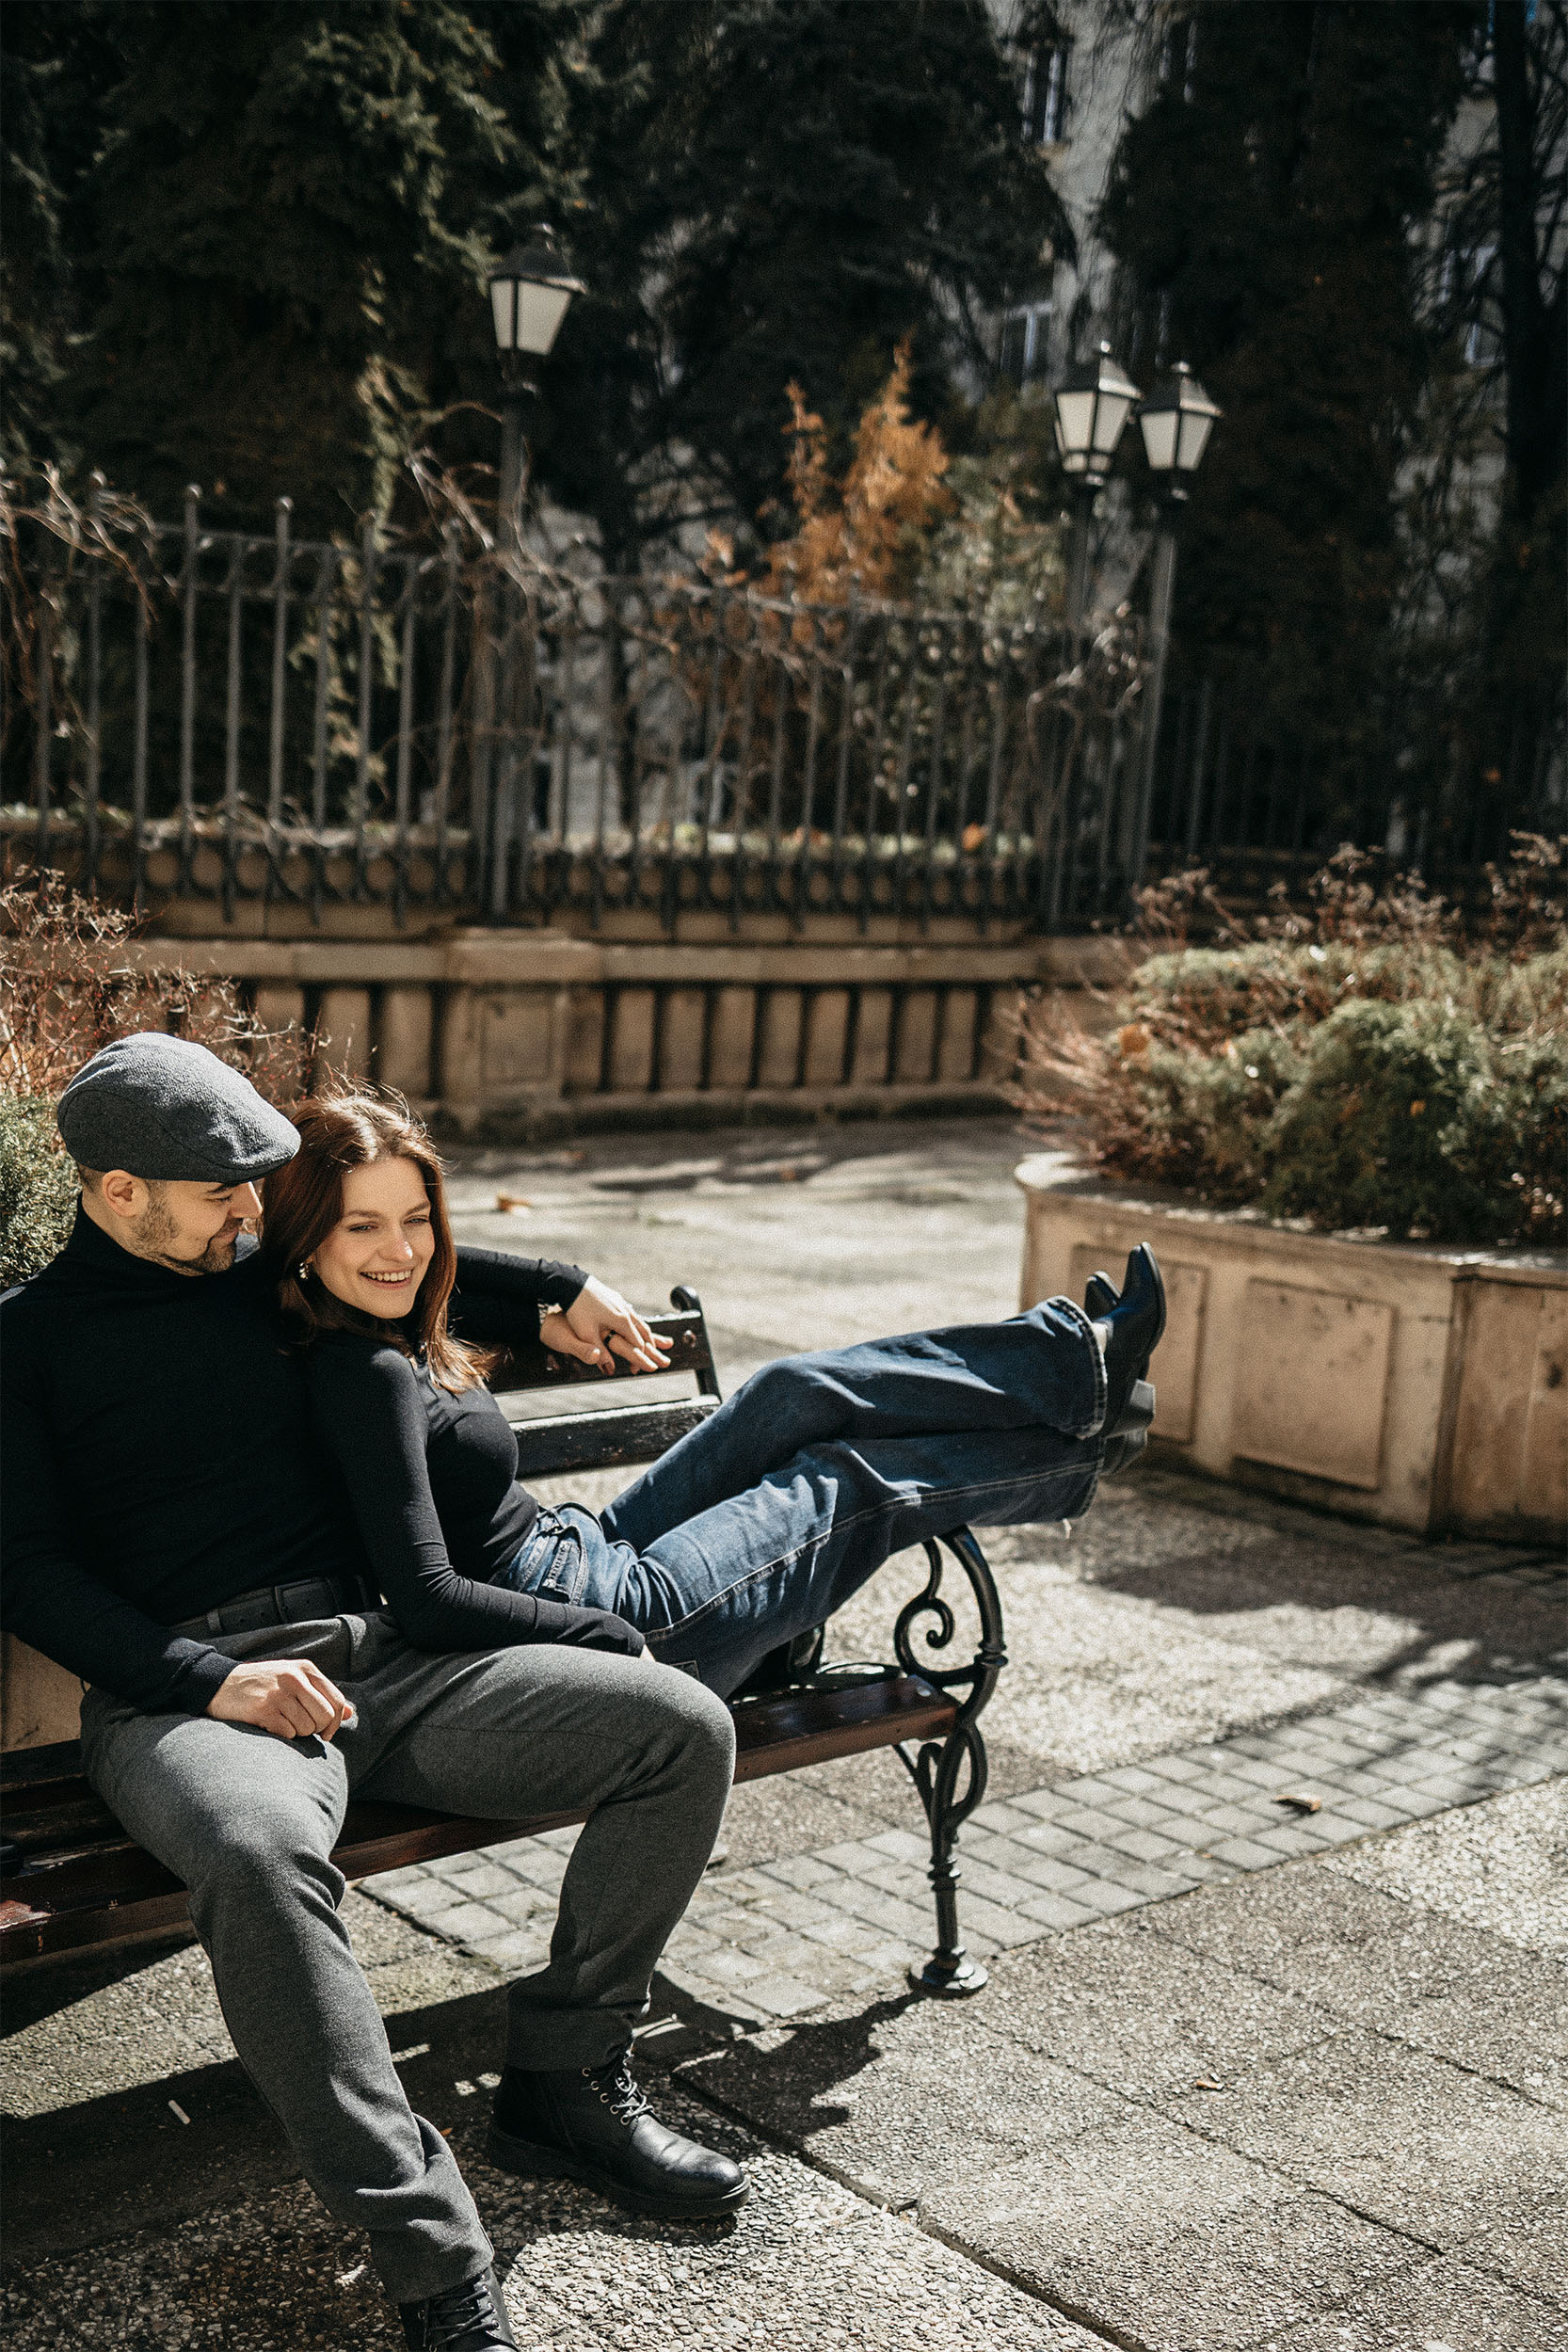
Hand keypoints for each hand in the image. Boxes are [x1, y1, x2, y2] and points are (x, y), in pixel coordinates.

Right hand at [207, 1659, 354, 1741]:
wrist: (220, 1685)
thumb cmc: (262, 1686)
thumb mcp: (294, 1680)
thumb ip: (321, 1695)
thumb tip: (350, 1714)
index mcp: (306, 1669)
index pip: (337, 1700)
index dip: (335, 1722)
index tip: (325, 1733)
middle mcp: (295, 1678)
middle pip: (325, 1716)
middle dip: (316, 1730)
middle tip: (300, 1729)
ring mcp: (279, 1693)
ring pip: (306, 1728)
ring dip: (296, 1733)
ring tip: (281, 1723)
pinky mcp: (264, 1710)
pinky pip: (288, 1734)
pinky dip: (282, 1736)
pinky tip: (269, 1726)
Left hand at [542, 1276, 672, 1376]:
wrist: (571, 1283)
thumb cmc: (578, 1309)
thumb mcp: (586, 1334)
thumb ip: (599, 1353)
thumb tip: (609, 1370)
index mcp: (623, 1322)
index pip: (638, 1344)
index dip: (640, 1359)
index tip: (637, 1371)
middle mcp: (626, 1312)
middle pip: (644, 1333)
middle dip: (649, 1348)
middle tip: (651, 1361)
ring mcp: (622, 1304)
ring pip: (639, 1322)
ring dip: (645, 1335)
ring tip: (648, 1344)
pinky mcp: (615, 1298)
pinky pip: (632, 1314)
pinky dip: (637, 1325)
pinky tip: (634, 1325)